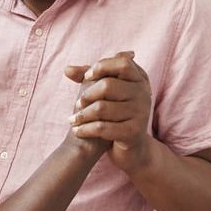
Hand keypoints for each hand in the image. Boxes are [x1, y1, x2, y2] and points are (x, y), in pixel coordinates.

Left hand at [66, 51, 152, 173]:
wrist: (131, 147)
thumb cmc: (115, 113)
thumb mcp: (104, 92)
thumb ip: (88, 77)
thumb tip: (67, 69)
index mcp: (139, 79)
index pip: (123, 63)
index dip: (102, 67)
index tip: (87, 77)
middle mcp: (144, 94)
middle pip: (108, 85)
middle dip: (87, 95)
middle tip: (77, 104)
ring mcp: (141, 113)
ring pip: (102, 108)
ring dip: (82, 115)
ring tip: (73, 120)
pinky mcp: (133, 132)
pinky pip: (102, 128)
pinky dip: (85, 129)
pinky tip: (77, 131)